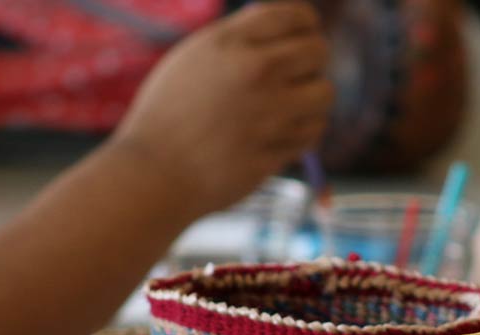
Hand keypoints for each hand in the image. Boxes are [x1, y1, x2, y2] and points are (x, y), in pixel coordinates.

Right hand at [109, 1, 333, 214]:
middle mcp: (255, 72)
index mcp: (230, 42)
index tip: (303, 35)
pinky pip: (313, 131)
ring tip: (286, 108)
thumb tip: (289, 28)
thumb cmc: (170, 112)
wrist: (154, 172)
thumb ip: (241, 39)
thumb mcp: (195, 57)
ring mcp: (270, 114)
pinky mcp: (277, 150)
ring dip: (311, 100)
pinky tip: (280, 134)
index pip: (297, 15)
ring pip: (325, 93)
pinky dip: (303, 132)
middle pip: (319, 51)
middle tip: (296, 75)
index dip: (306, 24)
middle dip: (311, 62)